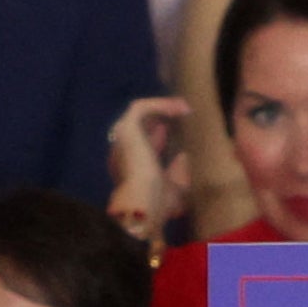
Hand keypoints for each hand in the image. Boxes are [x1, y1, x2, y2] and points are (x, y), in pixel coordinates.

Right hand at [106, 96, 191, 241]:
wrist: (145, 202)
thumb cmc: (159, 202)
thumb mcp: (176, 189)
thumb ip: (179, 174)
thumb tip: (185, 156)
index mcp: (131, 169)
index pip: (142, 146)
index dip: (160, 135)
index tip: (178, 129)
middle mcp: (122, 152)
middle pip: (139, 126)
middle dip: (161, 116)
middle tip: (183, 113)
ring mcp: (122, 140)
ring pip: (139, 113)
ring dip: (162, 107)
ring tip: (183, 107)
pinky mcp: (125, 129)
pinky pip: (140, 108)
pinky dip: (160, 104)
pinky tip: (178, 108)